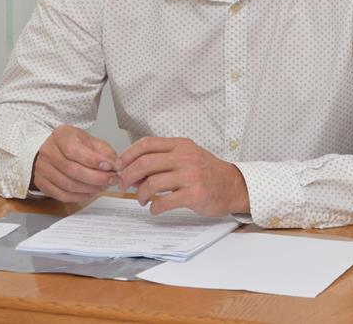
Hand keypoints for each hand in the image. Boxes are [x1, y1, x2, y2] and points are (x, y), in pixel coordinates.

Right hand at [32, 125, 118, 202]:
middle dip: (96, 178)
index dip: (94, 161)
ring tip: (103, 186)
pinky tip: (91, 192)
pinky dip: (80, 196)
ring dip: (90, 189)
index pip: (74, 150)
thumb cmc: (73, 144)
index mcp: (60, 136)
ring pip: (68, 185)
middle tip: (112, 179)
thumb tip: (116, 165)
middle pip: (72, 170)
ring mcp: (42, 168)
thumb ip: (104, 151)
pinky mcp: (42, 183)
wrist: (53, 150)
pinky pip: (62, 195)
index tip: (110, 166)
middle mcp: (48, 152)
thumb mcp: (89, 140)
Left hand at [116, 137, 249, 216]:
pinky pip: (165, 201)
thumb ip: (163, 159)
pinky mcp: (194, 194)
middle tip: (123, 184)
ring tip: (141, 199)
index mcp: (180, 145)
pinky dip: (155, 207)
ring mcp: (190, 176)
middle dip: (128, 175)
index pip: (147, 143)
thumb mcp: (187, 156)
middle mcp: (185, 157)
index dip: (128, 154)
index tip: (120, 165)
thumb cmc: (207, 172)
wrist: (233, 185)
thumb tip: (134, 170)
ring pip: (153, 183)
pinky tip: (155, 209)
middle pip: (146, 162)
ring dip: (140, 194)